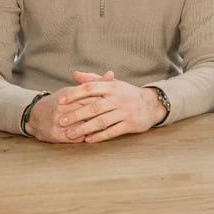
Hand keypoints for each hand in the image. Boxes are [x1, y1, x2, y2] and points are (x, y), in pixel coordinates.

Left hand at [25, 71, 165, 142]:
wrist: (152, 104)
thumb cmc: (127, 94)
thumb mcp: (113, 84)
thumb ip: (93, 80)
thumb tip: (74, 74)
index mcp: (113, 86)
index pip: (91, 88)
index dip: (74, 93)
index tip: (60, 100)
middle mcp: (120, 98)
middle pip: (94, 107)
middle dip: (76, 114)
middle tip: (61, 120)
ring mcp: (126, 112)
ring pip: (101, 121)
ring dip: (84, 128)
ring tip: (70, 134)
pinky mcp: (132, 124)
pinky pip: (112, 132)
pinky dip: (99, 136)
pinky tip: (88, 139)